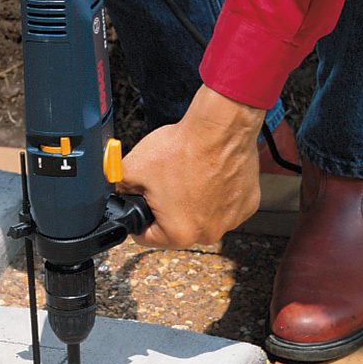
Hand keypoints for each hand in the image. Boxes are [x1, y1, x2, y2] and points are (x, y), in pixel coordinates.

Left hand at [119, 86, 264, 248]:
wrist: (220, 127)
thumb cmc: (182, 148)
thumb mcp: (132, 169)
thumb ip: (119, 188)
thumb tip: (116, 194)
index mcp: (178, 234)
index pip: (146, 236)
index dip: (139, 217)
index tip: (142, 204)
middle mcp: (208, 234)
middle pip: (176, 227)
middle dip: (167, 208)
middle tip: (166, 183)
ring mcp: (231, 220)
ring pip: (201, 216)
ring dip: (193, 201)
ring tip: (188, 175)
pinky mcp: (246, 204)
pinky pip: (223, 204)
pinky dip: (216, 192)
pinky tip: (209, 173)